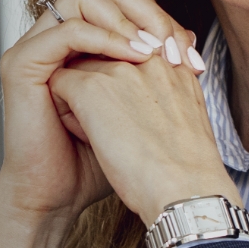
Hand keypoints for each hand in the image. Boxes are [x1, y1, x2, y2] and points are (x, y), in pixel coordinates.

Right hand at [0, 0, 210, 247]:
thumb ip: (155, 68)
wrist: (62, 195)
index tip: (186, 51)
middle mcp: (57, 38)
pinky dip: (102, 39)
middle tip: (168, 42)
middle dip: (142, 9)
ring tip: (149, 50)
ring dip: (122, 20)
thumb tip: (189, 37)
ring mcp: (37, 48)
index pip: (122, 1)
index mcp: (82, 43)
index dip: (157, 17)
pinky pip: (66, 31)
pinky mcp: (22, 64)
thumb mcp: (139, 104)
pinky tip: (130, 60)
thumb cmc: (99, 159)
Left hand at [45, 8, 236, 231]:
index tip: (132, 122)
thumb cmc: (188, 170)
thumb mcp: (189, 120)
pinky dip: (66, 111)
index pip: (130, 55)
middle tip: (114, 127)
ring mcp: (120, 69)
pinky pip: (60, 83)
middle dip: (99, 85)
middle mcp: (148, 57)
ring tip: (102, 133)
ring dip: (82, 98)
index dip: (122, 87)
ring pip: (80, 68)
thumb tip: (158, 90)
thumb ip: (173, 94)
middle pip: (104, 57)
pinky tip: (85, 136)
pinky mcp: (92, 86)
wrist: (185, 192)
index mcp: (174, 65)